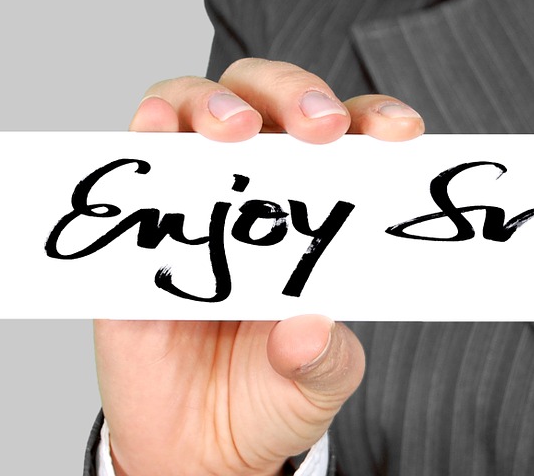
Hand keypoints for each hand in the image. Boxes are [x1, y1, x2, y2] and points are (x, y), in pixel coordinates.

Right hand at [99, 58, 419, 475]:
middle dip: (295, 94)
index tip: (400, 132)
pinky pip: (132, 166)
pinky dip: (143, 137)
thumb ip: (324, 359)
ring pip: (194, 110)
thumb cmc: (270, 395)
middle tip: (319, 126)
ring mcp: (191, 202)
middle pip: (268, 100)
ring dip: (213, 102)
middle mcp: (254, 193)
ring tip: (233, 131)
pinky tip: (157, 132)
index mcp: (316, 214)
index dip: (373, 119)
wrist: (196, 450)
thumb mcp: (320, 383)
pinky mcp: (133, 231)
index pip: (348, 138)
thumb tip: (308, 327)